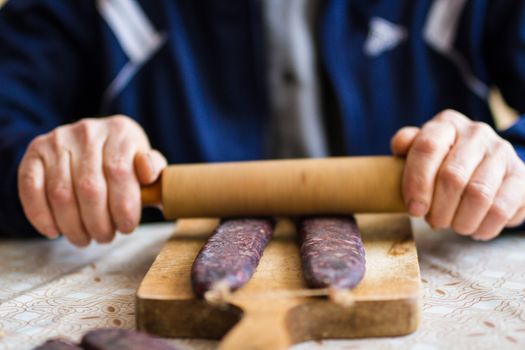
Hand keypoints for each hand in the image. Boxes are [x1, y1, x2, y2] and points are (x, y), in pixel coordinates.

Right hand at [18, 116, 166, 245]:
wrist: (94, 144)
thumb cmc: (126, 162)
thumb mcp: (147, 164)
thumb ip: (155, 171)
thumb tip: (148, 172)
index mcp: (121, 131)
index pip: (120, 172)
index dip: (123, 207)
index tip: (127, 227)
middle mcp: (88, 130)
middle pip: (90, 187)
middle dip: (99, 222)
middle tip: (105, 237)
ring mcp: (58, 139)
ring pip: (61, 193)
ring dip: (73, 225)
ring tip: (84, 238)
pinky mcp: (35, 152)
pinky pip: (31, 188)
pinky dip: (40, 215)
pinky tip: (54, 231)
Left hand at [391, 109, 524, 239]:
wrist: (485, 168)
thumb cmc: (442, 163)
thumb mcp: (420, 152)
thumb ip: (406, 146)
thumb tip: (401, 144)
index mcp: (446, 124)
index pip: (428, 148)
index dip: (416, 183)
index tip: (414, 209)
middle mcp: (476, 133)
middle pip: (453, 176)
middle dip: (438, 208)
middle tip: (433, 222)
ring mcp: (502, 152)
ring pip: (478, 195)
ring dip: (461, 220)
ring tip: (454, 226)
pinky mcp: (522, 176)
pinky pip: (501, 208)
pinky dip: (484, 226)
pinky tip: (475, 229)